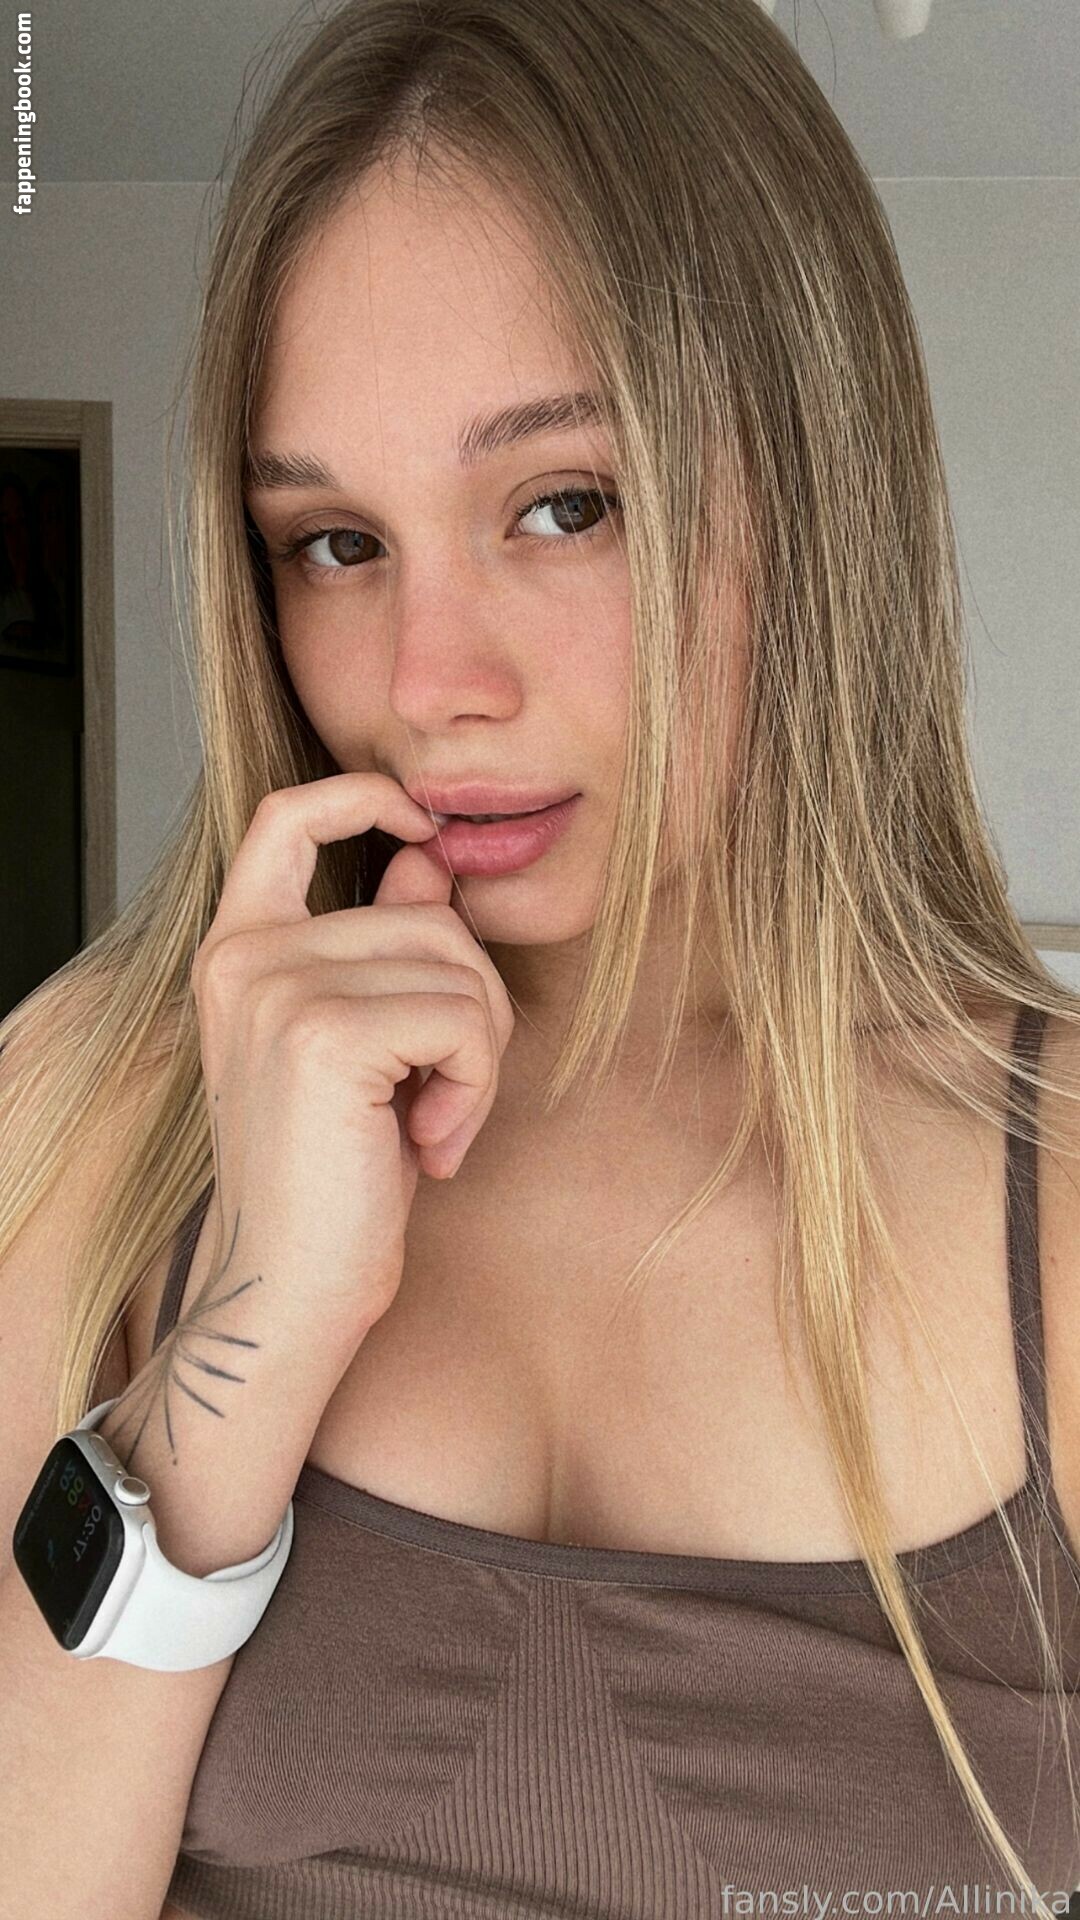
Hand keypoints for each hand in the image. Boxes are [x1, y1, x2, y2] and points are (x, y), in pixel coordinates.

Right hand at [189, 772, 514, 1352]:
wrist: (289, 1292)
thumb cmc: (332, 1178)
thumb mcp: (361, 1046)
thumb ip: (384, 948)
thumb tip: (429, 862)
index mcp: (237, 951)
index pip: (286, 816)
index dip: (365, 795)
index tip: (426, 829)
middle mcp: (244, 957)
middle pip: (428, 917)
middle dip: (472, 1006)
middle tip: (442, 1099)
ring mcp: (278, 990)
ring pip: (458, 967)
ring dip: (478, 1058)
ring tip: (431, 1128)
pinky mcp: (326, 1035)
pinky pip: (464, 1019)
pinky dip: (477, 1086)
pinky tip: (432, 1147)